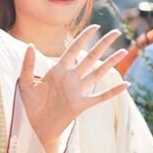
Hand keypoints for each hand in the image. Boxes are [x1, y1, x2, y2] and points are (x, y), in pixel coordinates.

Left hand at [19, 25, 129, 152]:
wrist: (34, 126)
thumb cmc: (29, 104)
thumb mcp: (26, 83)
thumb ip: (28, 65)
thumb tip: (31, 45)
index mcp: (58, 71)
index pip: (73, 50)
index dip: (84, 38)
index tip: (95, 26)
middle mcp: (70, 79)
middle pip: (90, 58)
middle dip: (103, 45)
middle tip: (116, 32)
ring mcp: (77, 91)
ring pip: (97, 74)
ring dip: (111, 63)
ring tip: (124, 51)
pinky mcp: (80, 105)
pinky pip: (100, 97)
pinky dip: (113, 91)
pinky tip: (126, 84)